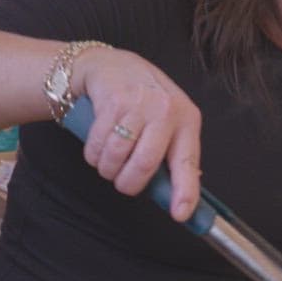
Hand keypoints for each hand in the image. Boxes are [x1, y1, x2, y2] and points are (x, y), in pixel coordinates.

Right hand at [73, 46, 202, 221]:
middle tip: (123, 183)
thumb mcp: (168, 120)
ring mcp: (139, 104)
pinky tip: (98, 144)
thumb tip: (178, 195)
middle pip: (144, 165)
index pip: (188, 162)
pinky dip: (93, 154)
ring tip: (108, 161)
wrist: (112, 66)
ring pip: (116, 157)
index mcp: (187, 120)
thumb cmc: (143, 101)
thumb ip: (172, 152)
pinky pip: (97, 144)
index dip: (185, 191)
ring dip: (106, 169)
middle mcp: (166, 111)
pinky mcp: (113, 100)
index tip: (180, 214)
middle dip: (128, 183)